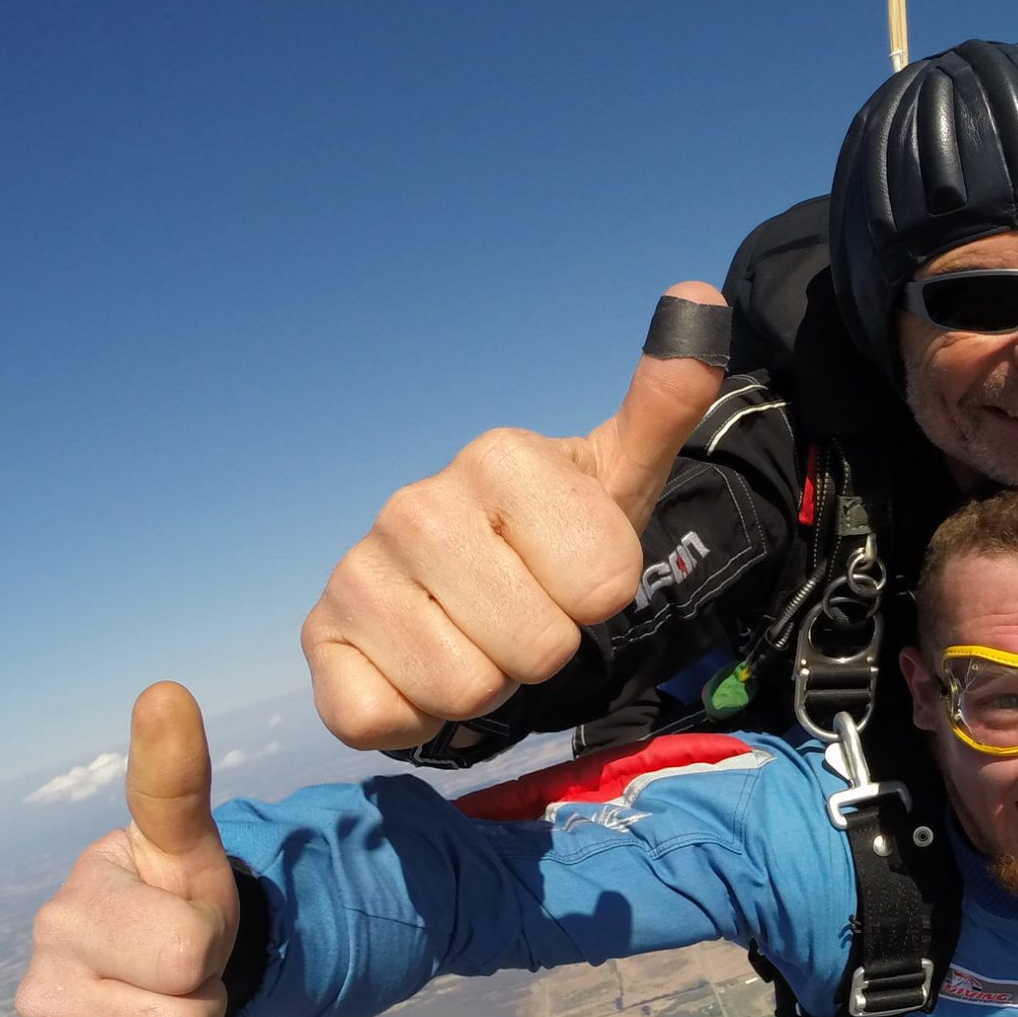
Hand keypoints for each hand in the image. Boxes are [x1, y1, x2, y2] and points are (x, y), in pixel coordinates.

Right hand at [15, 683, 239, 1016]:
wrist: (155, 977)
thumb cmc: (173, 904)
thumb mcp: (184, 847)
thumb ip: (175, 780)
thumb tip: (166, 692)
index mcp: (69, 915)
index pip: (188, 952)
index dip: (211, 947)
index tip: (188, 933)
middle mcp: (34, 990)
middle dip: (202, 1011)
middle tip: (181, 986)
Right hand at [304, 285, 730, 749]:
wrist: (469, 596)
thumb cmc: (555, 540)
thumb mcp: (620, 479)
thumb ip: (661, 405)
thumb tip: (699, 298)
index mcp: (496, 457)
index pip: (602, 586)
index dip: (599, 599)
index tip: (571, 574)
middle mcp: (413, 505)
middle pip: (536, 648)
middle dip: (542, 651)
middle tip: (521, 616)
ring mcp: (355, 573)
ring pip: (466, 690)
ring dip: (485, 687)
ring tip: (473, 639)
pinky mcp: (318, 642)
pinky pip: (383, 719)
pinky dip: (413, 718)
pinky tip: (416, 671)